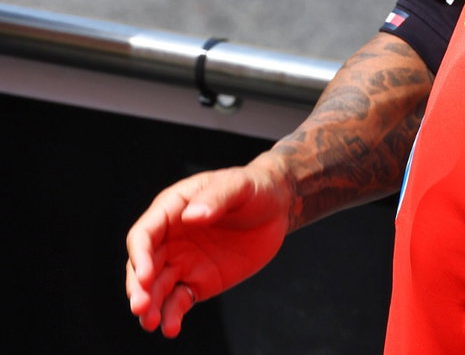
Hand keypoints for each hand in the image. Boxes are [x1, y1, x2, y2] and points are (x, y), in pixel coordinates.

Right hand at [124, 154, 293, 336]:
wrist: (276, 207)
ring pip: (157, 288)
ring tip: (151, 323)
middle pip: (143, 266)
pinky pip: (179, 301)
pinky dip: (172, 315)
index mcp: (170, 210)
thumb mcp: (238, 185)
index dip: (140, 256)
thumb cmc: (252, 188)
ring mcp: (182, 262)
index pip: (144, 235)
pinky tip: (171, 328)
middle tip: (140, 307)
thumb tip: (192, 217)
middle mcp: (169, 239)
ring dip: (150, 306)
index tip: (144, 276)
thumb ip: (215, 198)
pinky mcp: (198, 281)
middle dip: (139, 287)